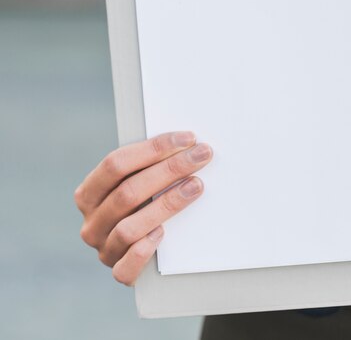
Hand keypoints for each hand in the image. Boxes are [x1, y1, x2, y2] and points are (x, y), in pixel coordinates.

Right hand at [75, 131, 212, 284]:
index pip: (115, 163)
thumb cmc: (145, 203)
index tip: (188, 138)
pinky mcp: (119, 272)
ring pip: (130, 226)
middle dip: (170, 169)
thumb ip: (149, 166)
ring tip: (196, 186)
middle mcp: (92, 221)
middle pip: (128, 191)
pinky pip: (126, 266)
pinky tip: (164, 232)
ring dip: (167, 204)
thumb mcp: (139, 182)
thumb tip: (187, 141)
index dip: (153, 148)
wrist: (148, 253)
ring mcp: (104, 248)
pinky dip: (144, 249)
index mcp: (89, 192)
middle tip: (202, 156)